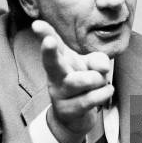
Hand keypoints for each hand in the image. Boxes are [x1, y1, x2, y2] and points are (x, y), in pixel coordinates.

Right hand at [31, 20, 112, 142]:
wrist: (74, 118)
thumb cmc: (83, 84)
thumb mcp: (91, 67)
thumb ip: (98, 60)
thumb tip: (102, 68)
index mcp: (60, 60)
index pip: (53, 44)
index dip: (45, 33)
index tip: (36, 24)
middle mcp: (56, 76)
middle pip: (52, 63)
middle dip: (50, 52)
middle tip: (49, 41)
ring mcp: (59, 94)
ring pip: (82, 81)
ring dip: (97, 80)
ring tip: (99, 81)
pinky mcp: (67, 110)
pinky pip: (92, 98)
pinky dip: (104, 92)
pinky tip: (105, 91)